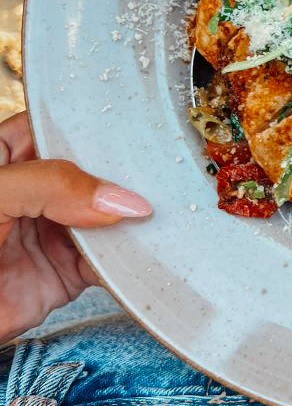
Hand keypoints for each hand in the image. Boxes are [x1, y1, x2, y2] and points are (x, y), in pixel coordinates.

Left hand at [0, 112, 151, 343]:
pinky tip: (142, 251)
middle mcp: (32, 194)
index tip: (135, 133)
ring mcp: (50, 234)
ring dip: (129, 222)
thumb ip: (50, 186)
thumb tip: (120, 198)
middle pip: (90, 176)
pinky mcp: (63, 274)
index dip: (92, 131)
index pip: (54, 133)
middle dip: (122, 178)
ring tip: (161, 214)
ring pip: (103, 220)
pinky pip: (105, 264)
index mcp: (4, 160)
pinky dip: (125, 262)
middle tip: (158, 177)